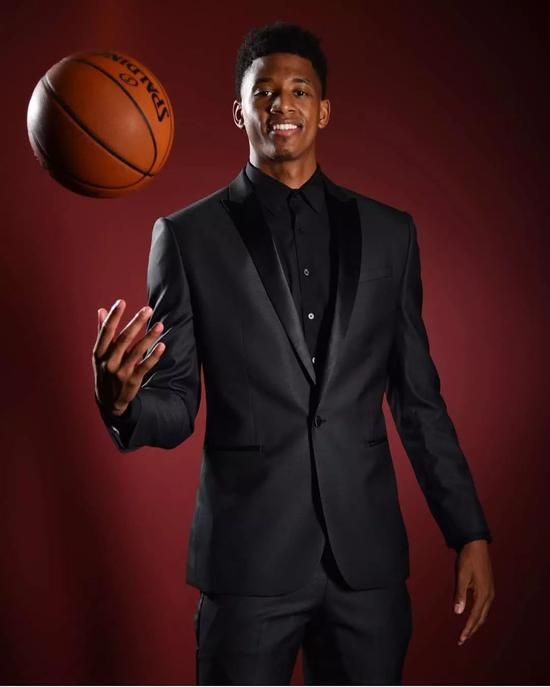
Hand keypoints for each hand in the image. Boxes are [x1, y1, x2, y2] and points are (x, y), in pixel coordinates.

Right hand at [93, 299, 164, 414]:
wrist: (108, 401)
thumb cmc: (104, 371)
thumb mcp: (99, 354)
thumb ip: (102, 332)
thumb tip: (100, 310)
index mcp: (99, 353)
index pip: (106, 331)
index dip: (113, 316)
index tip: (121, 301)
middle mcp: (108, 362)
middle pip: (124, 339)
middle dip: (136, 323)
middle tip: (148, 309)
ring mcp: (120, 372)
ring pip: (137, 352)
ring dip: (149, 337)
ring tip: (160, 325)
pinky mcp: (132, 381)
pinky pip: (145, 367)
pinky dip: (153, 356)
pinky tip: (162, 346)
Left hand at [453, 539, 494, 645]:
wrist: (476, 545)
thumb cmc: (467, 559)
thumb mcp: (461, 575)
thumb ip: (460, 594)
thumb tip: (458, 613)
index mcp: (483, 594)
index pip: (474, 617)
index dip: (468, 629)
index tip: (461, 639)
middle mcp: (489, 595)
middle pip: (481, 618)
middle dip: (472, 630)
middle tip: (462, 640)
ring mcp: (490, 592)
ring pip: (483, 613)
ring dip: (475, 623)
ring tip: (466, 632)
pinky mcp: (488, 588)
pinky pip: (483, 606)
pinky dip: (478, 614)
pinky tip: (472, 616)